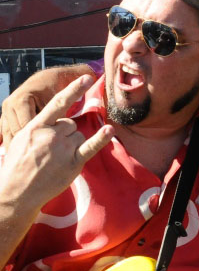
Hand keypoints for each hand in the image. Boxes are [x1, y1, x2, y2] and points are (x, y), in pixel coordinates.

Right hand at [0, 74, 113, 211]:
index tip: (86, 78)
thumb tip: (57, 120)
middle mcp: (51, 135)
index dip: (74, 89)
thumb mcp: (22, 139)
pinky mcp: (73, 163)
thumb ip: (40, 127)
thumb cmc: (18, 165)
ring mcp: (63, 149)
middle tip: (52, 150)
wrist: (16, 192)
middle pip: (71, 124)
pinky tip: (109, 130)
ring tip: (58, 159)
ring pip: (79, 136)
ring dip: (73, 144)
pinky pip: (90, 147)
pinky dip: (101, 139)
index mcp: (36, 127)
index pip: (58, 103)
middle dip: (65, 134)